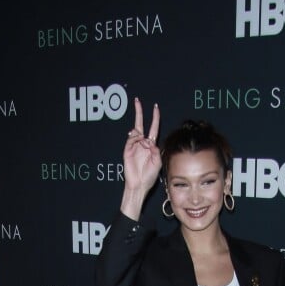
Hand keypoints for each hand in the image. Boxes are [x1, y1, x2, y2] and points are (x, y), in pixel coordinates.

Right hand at [120, 97, 161, 219]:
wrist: (140, 184)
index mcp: (150, 146)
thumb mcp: (158, 161)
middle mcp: (142, 144)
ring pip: (136, 133)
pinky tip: (138, 143)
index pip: (153, 128)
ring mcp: (134, 147)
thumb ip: (155, 149)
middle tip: (137, 101)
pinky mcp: (127, 151)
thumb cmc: (150, 176)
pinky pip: (131, 140)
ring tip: (143, 144)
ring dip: (140, 136)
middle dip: (139, 113)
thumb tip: (148, 141)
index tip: (155, 107)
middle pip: (140, 125)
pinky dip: (135, 140)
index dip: (154, 118)